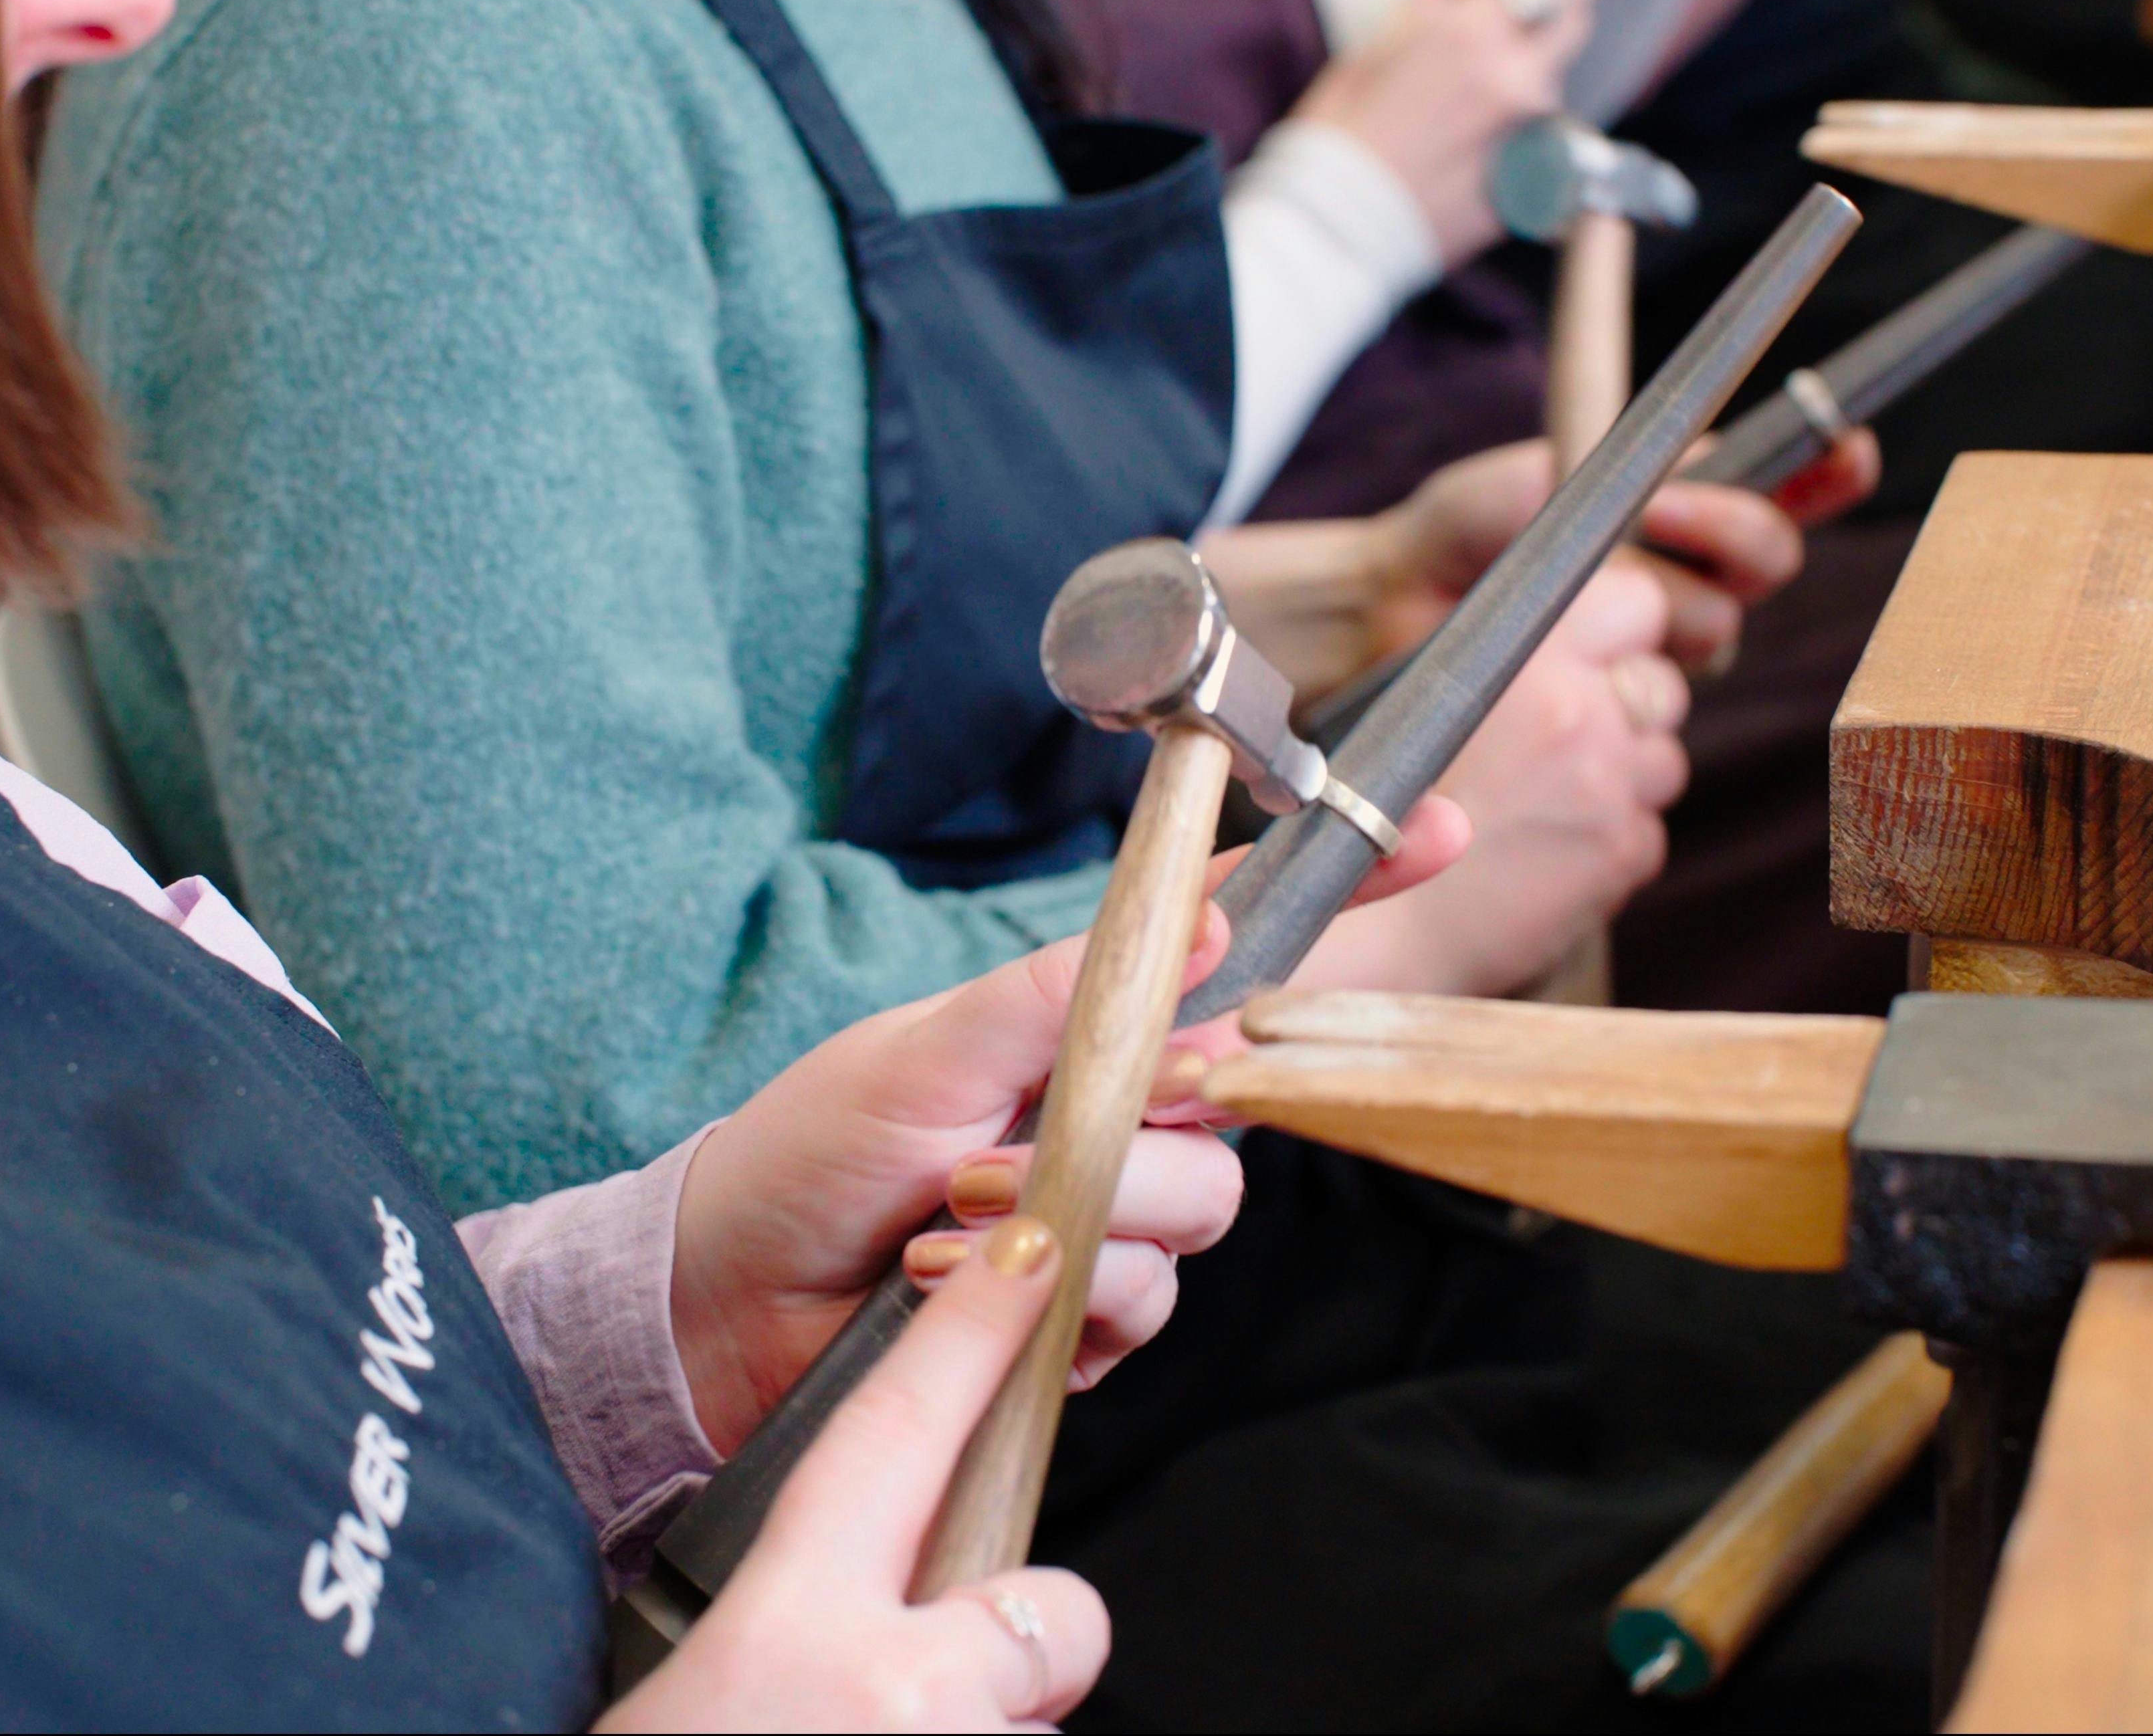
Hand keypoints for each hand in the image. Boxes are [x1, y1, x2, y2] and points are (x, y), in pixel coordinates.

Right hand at [605, 1226, 1108, 1730]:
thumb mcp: (712, 1688)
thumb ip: (797, 1626)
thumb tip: (864, 1623)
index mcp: (782, 1622)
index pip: (895, 1434)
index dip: (971, 1336)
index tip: (1033, 1249)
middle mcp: (881, 1682)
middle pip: (1043, 1612)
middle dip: (1027, 1647)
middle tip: (948, 1707)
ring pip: (1043, 1725)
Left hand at [669, 805, 1469, 1453]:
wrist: (723, 1299)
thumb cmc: (807, 1150)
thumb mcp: (919, 1048)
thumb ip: (1054, 993)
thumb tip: (1191, 921)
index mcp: (1082, 1025)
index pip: (1229, 946)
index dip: (1334, 891)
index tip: (1428, 833)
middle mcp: (1114, 1113)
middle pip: (1235, 1111)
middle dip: (1136, 1134)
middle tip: (1001, 1153)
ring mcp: (1106, 1217)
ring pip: (1200, 1215)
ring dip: (1076, 1223)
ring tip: (953, 1220)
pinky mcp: (1085, 1318)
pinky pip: (1144, 1311)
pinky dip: (1057, 1307)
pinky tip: (958, 1287)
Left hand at [1200, 429, 1878, 693]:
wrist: (1386, 614)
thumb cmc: (1450, 538)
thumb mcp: (1524, 483)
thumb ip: (1613, 471)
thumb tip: (1696, 467)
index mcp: (1670, 520)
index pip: (1775, 498)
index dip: (1823, 472)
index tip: (1843, 445)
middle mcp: (1679, 590)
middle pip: (1761, 568)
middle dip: (1723, 532)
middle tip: (1660, 511)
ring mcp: (1654, 662)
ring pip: (1707, 640)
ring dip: (1658, 609)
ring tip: (1584, 590)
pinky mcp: (1625, 730)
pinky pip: (1656, 719)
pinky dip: (1624, 684)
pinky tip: (1584, 674)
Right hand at [1287, 0, 1602, 262]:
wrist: (1331, 235)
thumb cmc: (1336, 145)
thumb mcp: (1367, 56)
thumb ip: (1422, 16)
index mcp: (1473, 32)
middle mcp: (1515, 80)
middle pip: (1572, 30)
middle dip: (1544, 32)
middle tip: (1501, 52)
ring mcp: (1527, 138)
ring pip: (1549, 94)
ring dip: (1519, 96)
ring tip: (1462, 124)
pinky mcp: (1527, 190)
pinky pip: (1538, 152)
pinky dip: (1514, 150)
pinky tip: (1464, 165)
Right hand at [1290, 561, 1685, 997]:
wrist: (1386, 924)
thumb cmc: (1386, 812)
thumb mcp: (1429, 706)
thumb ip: (1502, 667)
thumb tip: (1567, 649)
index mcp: (1527, 660)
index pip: (1638, 602)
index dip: (1627, 628)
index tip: (1604, 655)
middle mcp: (1580, 713)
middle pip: (1661, 687)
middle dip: (1626, 712)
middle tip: (1565, 747)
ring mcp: (1611, 786)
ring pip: (1662, 762)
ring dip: (1621, 780)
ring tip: (1547, 809)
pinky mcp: (1625, 851)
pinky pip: (1647, 830)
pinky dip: (1610, 842)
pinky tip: (1549, 855)